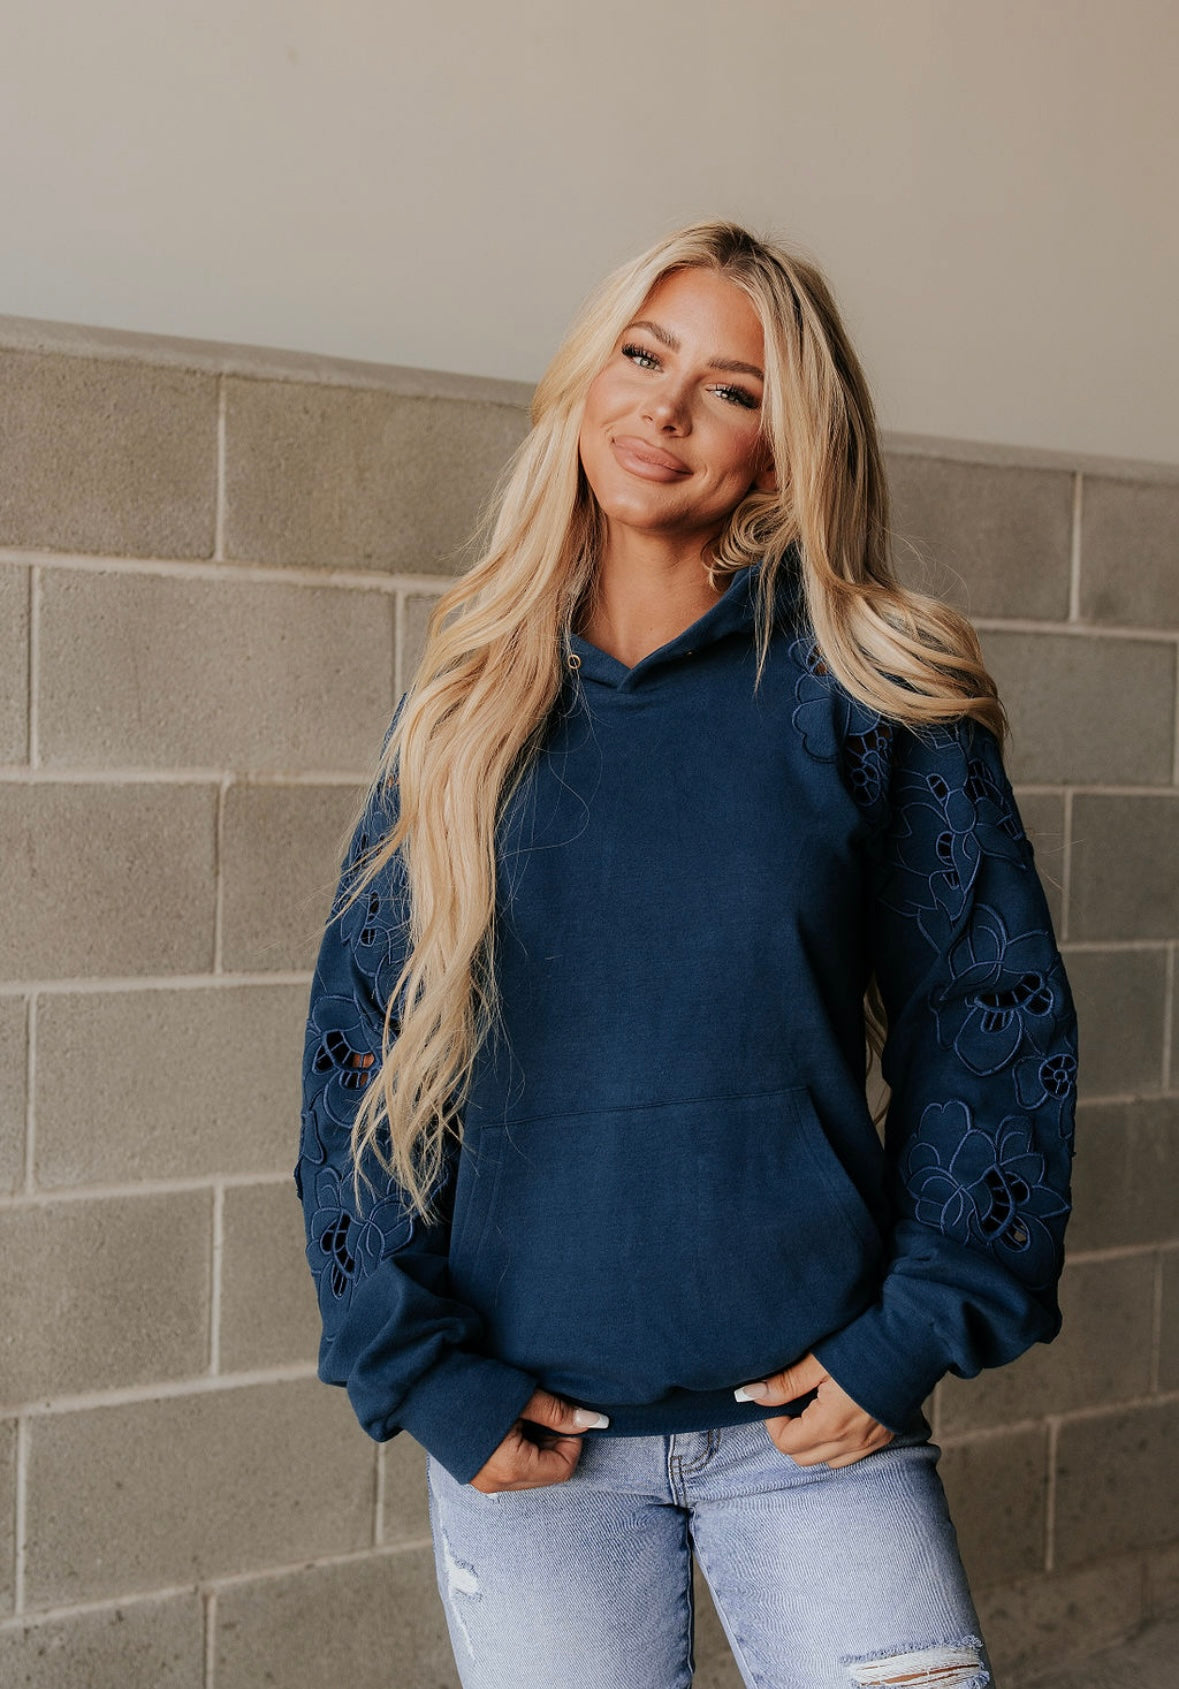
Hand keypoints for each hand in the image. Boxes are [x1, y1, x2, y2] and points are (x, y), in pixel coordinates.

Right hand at [468, 1389, 609, 1492]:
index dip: (571, 1440)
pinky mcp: (474, 1472)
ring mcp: (483, 1480)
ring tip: (523, 1415)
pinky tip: (509, 1423)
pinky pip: (511, 1469)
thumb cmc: (473, 1385)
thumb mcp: (523, 1395)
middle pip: (547, 1473)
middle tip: (544, 1412)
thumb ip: (560, 1413)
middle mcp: (496, 1483)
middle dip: (554, 1444)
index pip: (563, 1468)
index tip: (564, 1414)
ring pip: (530, 1472)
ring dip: (537, 1446)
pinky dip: (520, 1449)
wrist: (422, 1383)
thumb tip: (595, 1422)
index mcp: (511, 1468)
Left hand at [736, 1351, 892, 1467]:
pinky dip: (837, 1444)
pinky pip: (852, 1455)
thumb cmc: (864, 1345)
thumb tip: (751, 1394)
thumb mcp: (818, 1360)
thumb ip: (785, 1383)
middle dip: (791, 1434)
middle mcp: (852, 1442)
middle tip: (792, 1402)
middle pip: (804, 1458)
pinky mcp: (884, 1437)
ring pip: (828, 1460)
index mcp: (831, 1424)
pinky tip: (837, 1416)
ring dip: (814, 1442)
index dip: (774, 1422)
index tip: (778, 1398)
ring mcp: (871, 1442)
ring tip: (814, 1408)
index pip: (786, 1444)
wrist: (913, 1341)